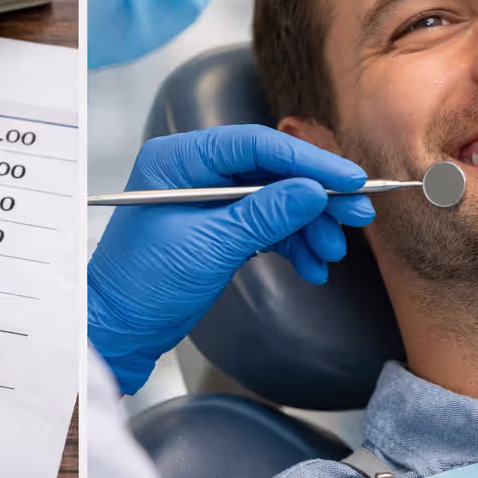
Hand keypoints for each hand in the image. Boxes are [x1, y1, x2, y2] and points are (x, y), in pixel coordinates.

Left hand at [89, 125, 374, 392]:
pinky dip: (292, 244)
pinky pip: (267, 226)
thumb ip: (264, 215)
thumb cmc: (143, 285)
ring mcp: (209, 201)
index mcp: (179, 160)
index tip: (348, 180)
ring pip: (275, 199)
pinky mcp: (220, 229)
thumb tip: (313, 191)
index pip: (255, 145)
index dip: (307, 160)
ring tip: (331, 251)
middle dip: (316, 196)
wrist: (119, 331)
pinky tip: (313, 265)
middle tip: (357, 214)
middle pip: (271, 170)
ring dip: (308, 225)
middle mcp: (194, 173)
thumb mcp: (210, 246)